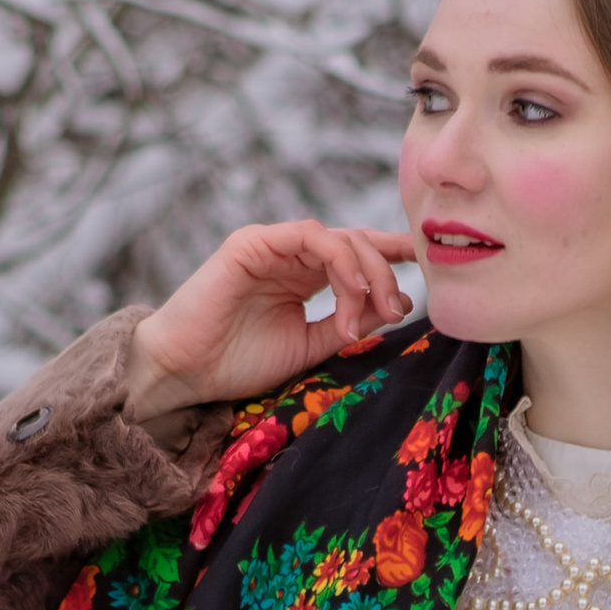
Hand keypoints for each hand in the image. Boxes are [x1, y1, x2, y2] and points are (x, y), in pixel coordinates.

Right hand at [127, 218, 416, 427]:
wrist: (184, 373)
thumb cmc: (238, 363)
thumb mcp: (312, 345)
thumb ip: (352, 322)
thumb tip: (400, 303)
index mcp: (304, 277)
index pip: (356, 256)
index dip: (392, 256)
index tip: (426, 267)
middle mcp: (291, 256)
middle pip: (357, 244)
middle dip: (387, 273)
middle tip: (398, 308)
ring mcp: (272, 246)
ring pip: (339, 237)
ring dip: (367, 271)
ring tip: (374, 308)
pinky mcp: (253, 243)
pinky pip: (310, 236)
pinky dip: (339, 260)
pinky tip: (351, 292)